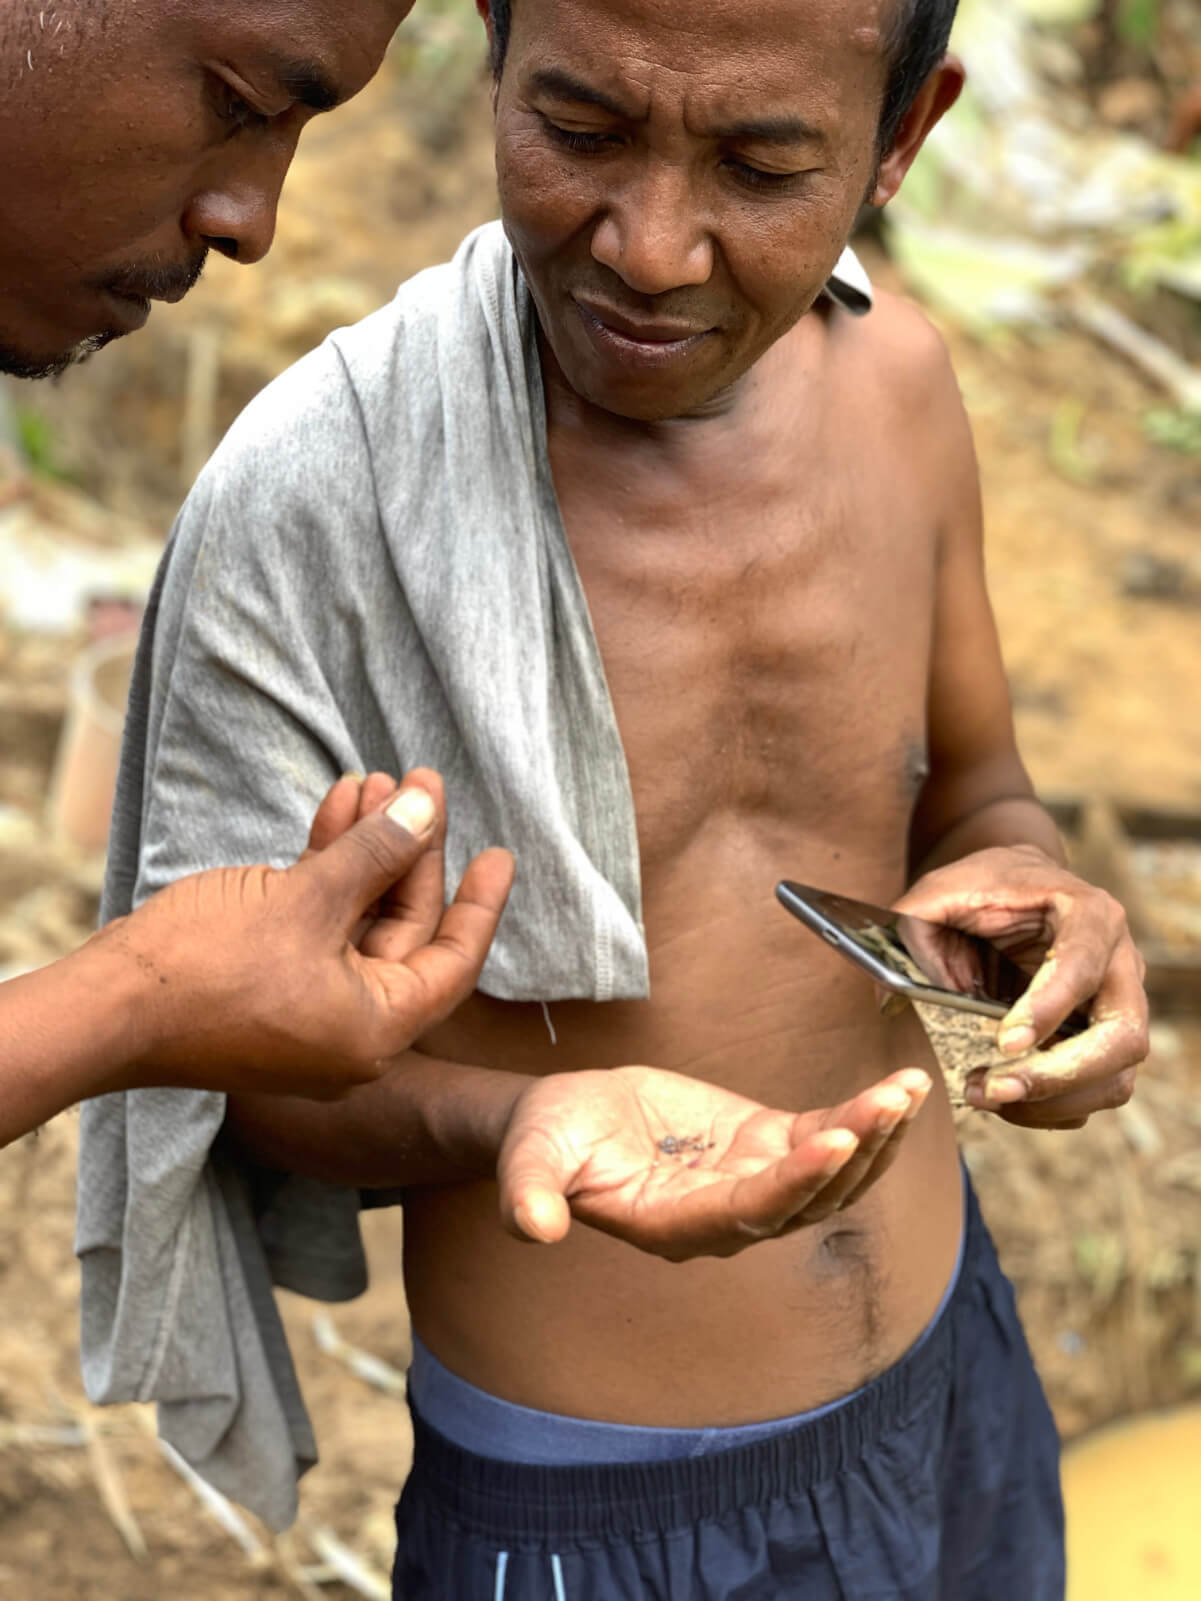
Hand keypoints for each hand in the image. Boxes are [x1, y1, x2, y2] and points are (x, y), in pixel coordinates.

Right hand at [105, 769, 513, 1097]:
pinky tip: (339, 808)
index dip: (480, 903)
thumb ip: (376, 853)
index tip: (500, 854)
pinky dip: (327, 872)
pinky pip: (316, 925)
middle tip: (422, 784)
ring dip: (367, 850)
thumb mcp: (308, 898)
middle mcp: (350, 1030)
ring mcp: (307, 1010)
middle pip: (402, 928)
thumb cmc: (210, 965)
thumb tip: (428, 809)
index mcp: (376, 1031)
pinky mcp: (268, 986)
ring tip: (377, 781)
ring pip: (357, 919)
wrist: (107, 1005)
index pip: (452, 962)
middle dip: (412, 851)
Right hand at [496, 1065, 930, 1260]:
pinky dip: (865, 1116)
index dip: (794, 1180)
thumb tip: (533, 1226)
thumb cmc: (546, 1141)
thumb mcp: (529, 1159)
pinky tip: (902, 1089)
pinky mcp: (763, 1144)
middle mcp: (725, 1216)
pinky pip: (825, 1134)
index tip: (835, 1140)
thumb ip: (530, 1193)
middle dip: (856, 1153)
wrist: (565, 1121)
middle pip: (807, 1198)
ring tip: (911, 1091)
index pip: (748, 1210)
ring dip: (875, 1136)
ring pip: (831, 1176)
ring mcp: (750, 1181)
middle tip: (892, 1104)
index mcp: (675, 1225)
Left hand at [896, 844, 1147, 1128]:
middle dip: (1061, 1074)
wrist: (1017, 890)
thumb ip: (911, 928)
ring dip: (1054, 1100)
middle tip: (995, 1089)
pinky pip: (1099, 1091)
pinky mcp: (1107, 1041)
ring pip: (1117, 1075)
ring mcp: (1120, 1006)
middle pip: (1123, 1036)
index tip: (1004, 1043)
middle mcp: (1119, 962)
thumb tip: (886, 997)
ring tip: (985, 1095)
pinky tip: (1004, 1099)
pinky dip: (1054, 1108)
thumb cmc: (981, 888)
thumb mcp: (940, 892)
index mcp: (1087, 913)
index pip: (1083, 966)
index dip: (1048, 1007)